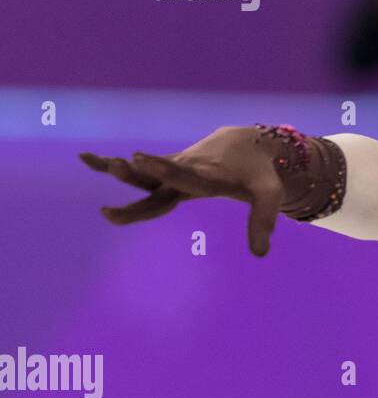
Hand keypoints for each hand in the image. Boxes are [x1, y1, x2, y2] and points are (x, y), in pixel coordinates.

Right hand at [80, 125, 285, 256]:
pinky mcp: (170, 168)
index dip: (164, 168)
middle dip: (138, 172)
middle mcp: (186, 172)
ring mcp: (175, 170)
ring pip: (143, 173)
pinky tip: (87, 159)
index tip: (138, 157)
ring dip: (118, 168)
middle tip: (117, 165)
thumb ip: (263, 219)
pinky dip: (113, 164)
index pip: (182, 174)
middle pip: (157, 177)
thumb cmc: (259, 173)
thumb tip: (260, 254)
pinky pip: (141, 169)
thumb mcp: (269, 194)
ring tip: (88, 159)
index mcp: (207, 176)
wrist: (249, 143)